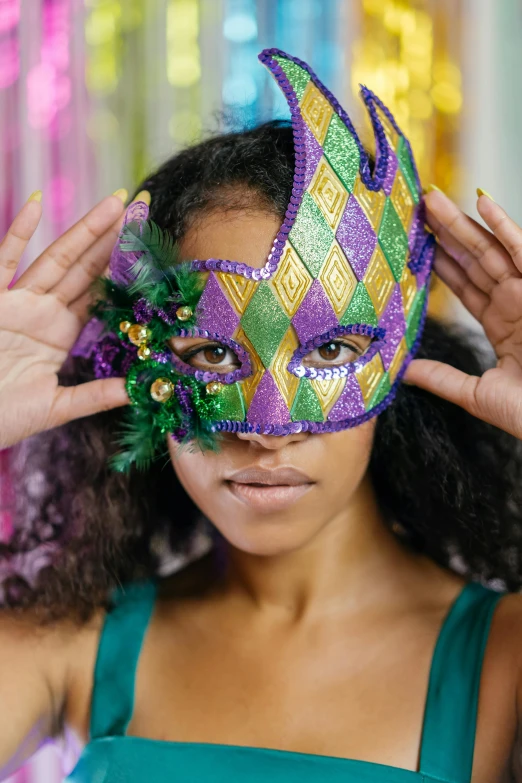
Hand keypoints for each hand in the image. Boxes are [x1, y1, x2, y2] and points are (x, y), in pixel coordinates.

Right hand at [0, 189, 146, 448]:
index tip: (148, 248)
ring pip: (56, 258)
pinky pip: (2, 261)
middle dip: (112, 239)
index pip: (99, 294)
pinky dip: (18, 233)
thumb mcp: (55, 407)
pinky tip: (35, 203)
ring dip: (84, 230)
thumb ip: (93, 396)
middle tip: (142, 207)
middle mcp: (43, 311)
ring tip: (115, 202)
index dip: (123, 271)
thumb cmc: (2, 417)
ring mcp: (16, 301)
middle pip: (85, 268)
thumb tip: (137, 390)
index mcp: (60, 333)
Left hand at [405, 188, 521, 439]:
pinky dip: (504, 227)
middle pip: (473, 260)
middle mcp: (515, 303)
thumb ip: (440, 378)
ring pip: (491, 249)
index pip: (465, 285)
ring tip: (433, 199)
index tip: (415, 241)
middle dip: (445, 233)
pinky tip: (481, 202)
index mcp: (502, 324)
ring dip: (463, 223)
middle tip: (417, 206)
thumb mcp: (475, 393)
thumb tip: (403, 371)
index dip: (441, 262)